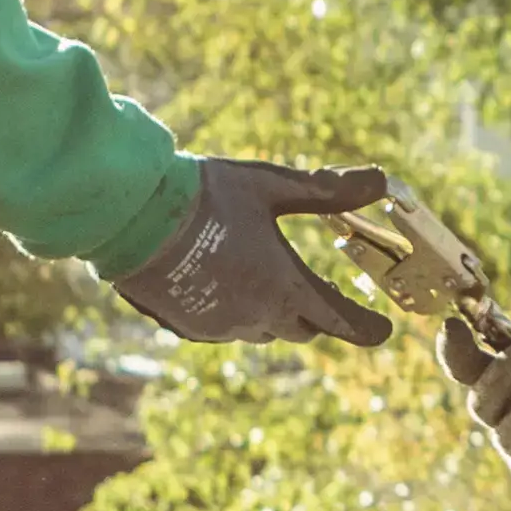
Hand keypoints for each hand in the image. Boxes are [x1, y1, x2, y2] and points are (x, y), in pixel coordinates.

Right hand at [110, 159, 398, 349]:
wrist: (127, 217)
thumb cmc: (203, 197)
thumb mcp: (271, 186)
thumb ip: (328, 191)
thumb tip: (382, 180)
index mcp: (284, 286)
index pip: (339, 321)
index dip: (365, 327)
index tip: (383, 330)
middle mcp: (255, 317)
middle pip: (301, 329)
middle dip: (318, 315)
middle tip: (329, 296)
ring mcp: (218, 326)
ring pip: (261, 330)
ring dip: (276, 313)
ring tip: (277, 286)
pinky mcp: (186, 326)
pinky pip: (225, 328)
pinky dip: (237, 311)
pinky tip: (227, 285)